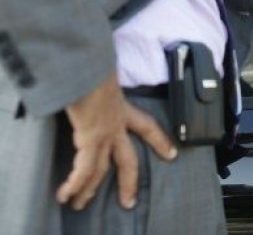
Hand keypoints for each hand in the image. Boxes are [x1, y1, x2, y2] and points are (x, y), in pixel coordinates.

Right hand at [56, 73, 176, 209]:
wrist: (89, 62)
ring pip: (100, 170)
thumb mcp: (104, 71)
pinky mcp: (90, 137)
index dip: (160, 140)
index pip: (148, 126)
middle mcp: (116, 122)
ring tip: (80, 204)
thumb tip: (95, 66)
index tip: (172, 154)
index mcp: (122, 106)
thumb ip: (102, 75)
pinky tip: (66, 195)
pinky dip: (74, 184)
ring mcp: (104, 132)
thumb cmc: (92, 61)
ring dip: (89, 189)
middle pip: (128, 159)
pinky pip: (83, 169)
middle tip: (129, 201)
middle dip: (129, 182)